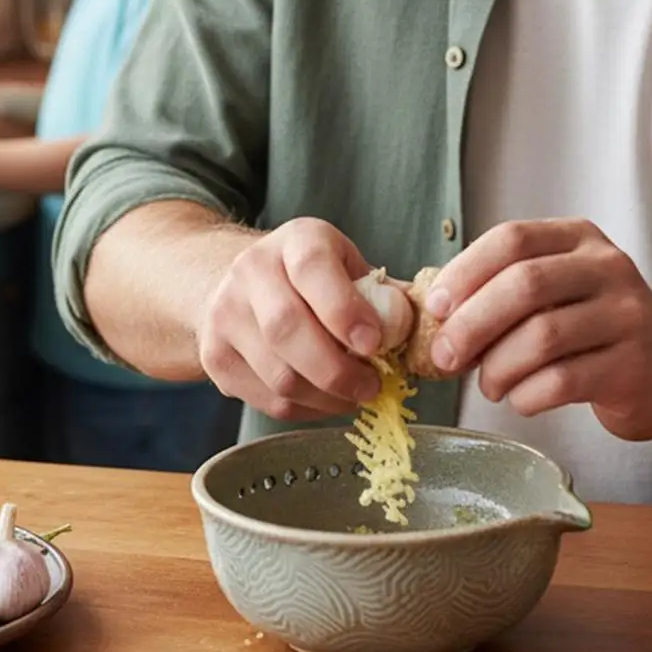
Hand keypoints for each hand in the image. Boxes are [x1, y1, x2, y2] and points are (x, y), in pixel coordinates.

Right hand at [196, 217, 388, 421]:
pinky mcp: (214, 356)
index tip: (375, 344)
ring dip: (326, 398)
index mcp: (295, 241)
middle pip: (288, 330)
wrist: (234, 282)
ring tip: (354, 395)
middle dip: (338, 370)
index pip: (313, 268)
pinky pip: (266, 399)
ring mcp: (225, 314)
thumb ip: (388, 295)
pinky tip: (325, 399)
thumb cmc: (311, 279)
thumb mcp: (347, 266)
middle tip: (373, 386)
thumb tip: (437, 330)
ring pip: (278, 375)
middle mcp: (251, 271)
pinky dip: (305, 410)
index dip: (344, 310)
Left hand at [424, 219, 651, 440]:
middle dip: (472, 324)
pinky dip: (527, 395)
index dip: (465, 272)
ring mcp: (627, 316)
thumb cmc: (597, 328)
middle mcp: (607, 268)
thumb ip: (506, 288)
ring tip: (488, 383)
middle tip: (444, 356)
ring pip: (542, 337)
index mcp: (578, 238)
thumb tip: (434, 312)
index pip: (512, 239)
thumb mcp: (560, 288)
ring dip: (498, 367)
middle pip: (524, 285)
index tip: (436, 306)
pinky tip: (521, 398)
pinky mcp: (634, 368)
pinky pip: (563, 382)